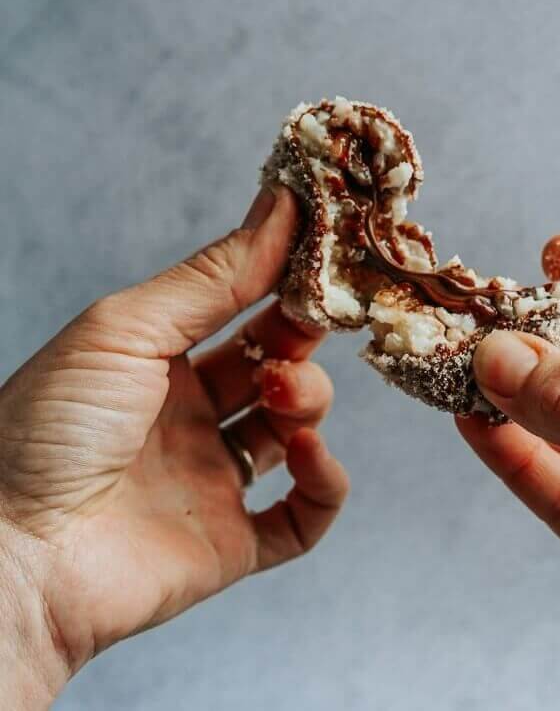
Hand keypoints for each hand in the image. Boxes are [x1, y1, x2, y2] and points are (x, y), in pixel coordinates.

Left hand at [0, 186, 348, 706]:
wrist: (12, 556)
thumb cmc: (48, 428)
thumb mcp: (128, 328)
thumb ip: (213, 276)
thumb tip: (280, 207)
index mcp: (160, 365)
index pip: (243, 314)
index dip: (284, 285)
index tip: (324, 254)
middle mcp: (191, 419)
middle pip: (276, 368)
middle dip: (300, 339)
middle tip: (315, 317)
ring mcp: (213, 480)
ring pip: (295, 432)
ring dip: (308, 400)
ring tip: (284, 391)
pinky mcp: (233, 542)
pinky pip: (304, 516)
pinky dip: (324, 483)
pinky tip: (310, 453)